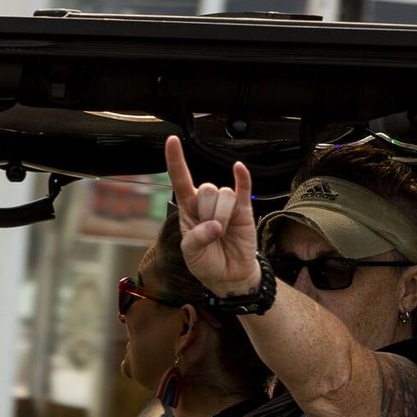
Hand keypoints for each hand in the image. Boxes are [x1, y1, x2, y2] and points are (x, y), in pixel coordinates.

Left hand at [165, 135, 260, 296]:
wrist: (230, 276)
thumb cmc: (206, 263)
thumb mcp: (191, 255)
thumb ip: (196, 239)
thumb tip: (214, 226)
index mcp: (187, 210)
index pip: (180, 179)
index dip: (176, 160)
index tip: (172, 140)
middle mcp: (206, 203)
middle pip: (206, 189)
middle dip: (208, 212)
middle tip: (211, 232)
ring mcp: (226, 205)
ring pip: (224, 194)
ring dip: (222, 215)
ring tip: (223, 232)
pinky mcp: (244, 209)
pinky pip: (243, 188)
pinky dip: (242, 177)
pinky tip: (239, 169)